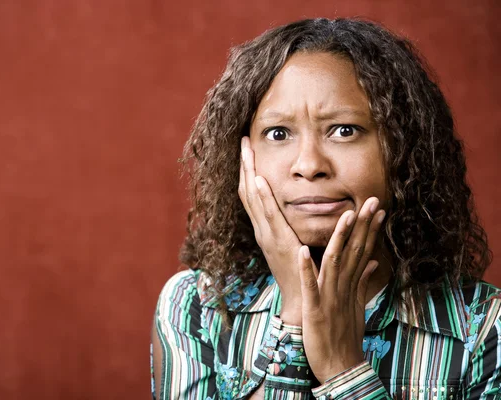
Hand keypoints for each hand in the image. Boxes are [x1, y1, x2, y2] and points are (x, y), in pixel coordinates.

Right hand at [238, 137, 309, 318]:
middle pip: (247, 191)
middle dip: (245, 164)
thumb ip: (295, 226)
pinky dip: (262, 197)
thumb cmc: (303, 272)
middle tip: (243, 141)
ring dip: (249, 172)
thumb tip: (302, 207)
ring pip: (253, 198)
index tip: (248, 150)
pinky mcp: (278, 242)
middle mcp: (262, 230)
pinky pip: (268, 215)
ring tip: (247, 150)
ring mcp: (267, 235)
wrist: (303, 300)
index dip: (248, 171)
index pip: (252, 195)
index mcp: (266, 230)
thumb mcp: (296, 244)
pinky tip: (259, 180)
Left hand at [297, 198, 385, 382]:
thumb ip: (362, 280)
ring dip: (340, 238)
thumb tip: (374, 261)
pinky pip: (311, 286)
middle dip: (364, 225)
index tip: (378, 208)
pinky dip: (307, 269)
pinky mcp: (315, 308)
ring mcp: (330, 296)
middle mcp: (343, 286)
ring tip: (345, 216)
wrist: (339, 365)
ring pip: (336, 262)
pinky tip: (302, 251)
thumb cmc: (345, 333)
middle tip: (373, 201)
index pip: (363, 250)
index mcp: (351, 284)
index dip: (371, 229)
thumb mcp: (356, 303)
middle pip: (355, 251)